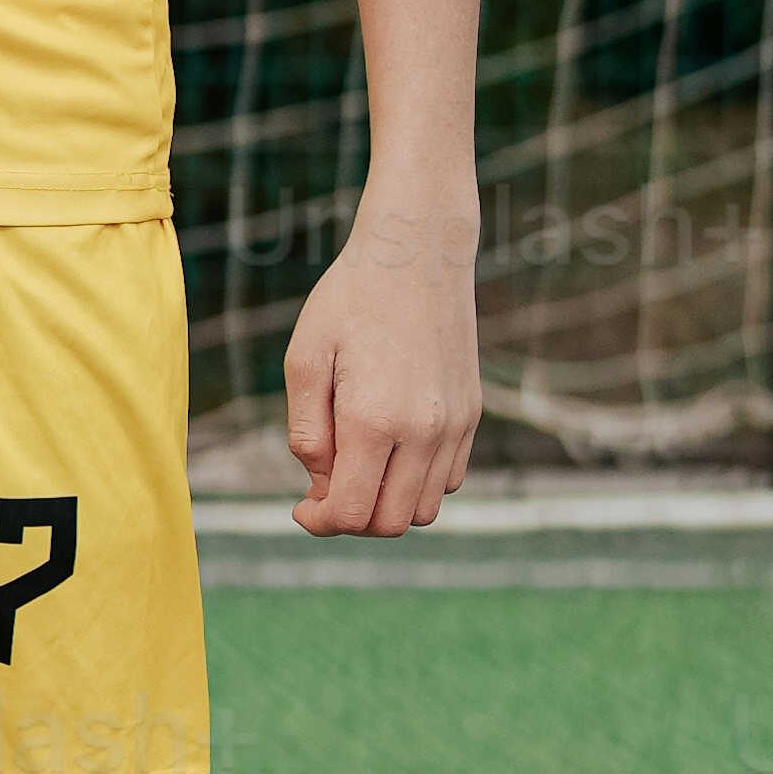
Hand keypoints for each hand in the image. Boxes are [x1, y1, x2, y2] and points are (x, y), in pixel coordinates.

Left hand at [282, 189, 481, 535]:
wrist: (418, 251)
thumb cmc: (349, 299)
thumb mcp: (305, 360)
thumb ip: (306, 433)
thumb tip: (320, 483)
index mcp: (375, 420)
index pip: (351, 513)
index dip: (319, 522)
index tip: (300, 507)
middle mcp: (425, 431)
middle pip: (390, 522)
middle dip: (352, 519)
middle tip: (323, 490)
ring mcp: (455, 425)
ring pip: (424, 508)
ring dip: (387, 504)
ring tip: (356, 469)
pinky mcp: (472, 413)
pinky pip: (449, 479)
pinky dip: (418, 483)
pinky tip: (390, 451)